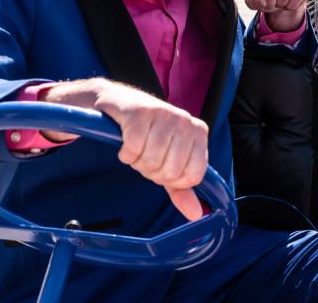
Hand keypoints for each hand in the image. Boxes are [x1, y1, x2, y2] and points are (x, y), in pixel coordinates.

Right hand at [40, 78, 208, 220]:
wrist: (118, 104)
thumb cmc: (149, 135)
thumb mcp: (169, 161)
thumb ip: (182, 188)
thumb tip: (196, 214)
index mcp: (199, 133)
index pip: (193, 176)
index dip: (173, 180)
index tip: (163, 168)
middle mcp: (185, 120)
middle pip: (171, 171)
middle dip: (152, 171)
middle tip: (146, 156)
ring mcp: (164, 113)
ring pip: (152, 160)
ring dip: (137, 162)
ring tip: (136, 149)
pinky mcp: (140, 111)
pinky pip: (133, 148)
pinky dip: (125, 153)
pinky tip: (125, 144)